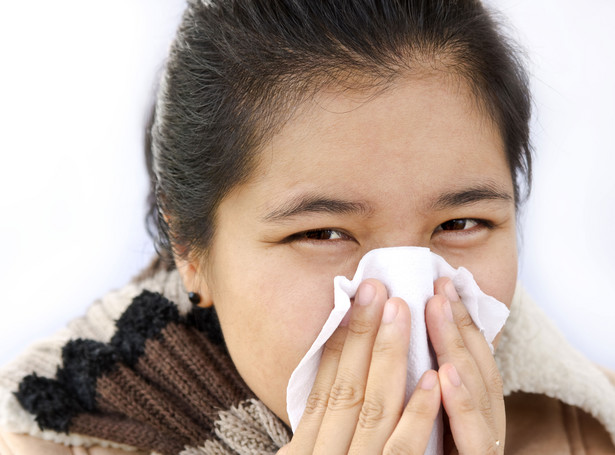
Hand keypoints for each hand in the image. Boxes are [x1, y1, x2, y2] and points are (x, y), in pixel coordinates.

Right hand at [279, 279, 440, 453]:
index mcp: (304, 452)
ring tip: (401, 311)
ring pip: (375, 409)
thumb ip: (317, 436)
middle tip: (376, 288)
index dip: (339, 342)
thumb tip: (328, 386)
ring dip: (390, 356)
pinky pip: (402, 451)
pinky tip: (433, 379)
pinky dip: (417, 415)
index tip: (353, 302)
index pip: (322, 388)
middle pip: (346, 387)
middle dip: (362, 334)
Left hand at [426, 278, 504, 453]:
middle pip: (475, 370)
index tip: (441, 286)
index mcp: (476, 415)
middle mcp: (485, 428)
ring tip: (438, 308)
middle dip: (458, 323)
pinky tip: (444, 374)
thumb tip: (409, 343)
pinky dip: (460, 405)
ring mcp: (484, 448)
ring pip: (477, 395)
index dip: (459, 322)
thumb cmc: (428, 452)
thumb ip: (428, 381)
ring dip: (455, 347)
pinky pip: (473, 439)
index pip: (471, 361)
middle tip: (438, 285)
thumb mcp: (432, 418)